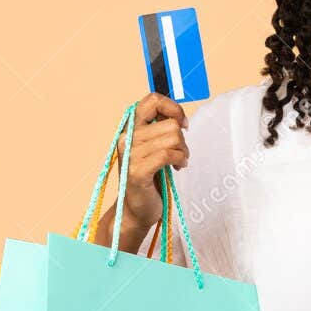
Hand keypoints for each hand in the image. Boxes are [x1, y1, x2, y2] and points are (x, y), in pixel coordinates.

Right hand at [112, 92, 189, 235]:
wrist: (136, 210)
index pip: (152, 100)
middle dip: (182, 140)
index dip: (173, 108)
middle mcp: (126, 138)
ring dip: (183, 152)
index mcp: (130, 128)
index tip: (182, 124)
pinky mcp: (137, 172)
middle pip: (170, 124)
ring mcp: (130, 154)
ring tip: (179, 162)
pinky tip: (179, 168)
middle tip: (180, 154)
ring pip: (172, 138)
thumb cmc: (150, 178)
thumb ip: (160, 130)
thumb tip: (178, 117)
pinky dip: (180, 160)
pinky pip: (167, 155)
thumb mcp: (153, 147)